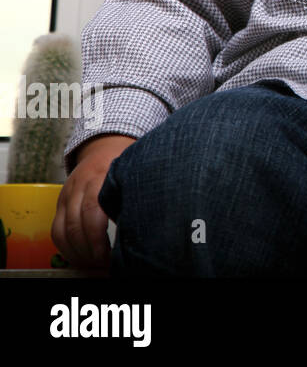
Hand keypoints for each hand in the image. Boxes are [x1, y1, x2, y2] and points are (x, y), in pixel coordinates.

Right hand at [51, 134, 135, 268]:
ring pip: (62, 229)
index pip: (93, 210)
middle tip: (103, 263)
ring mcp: (68, 193)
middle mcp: (81, 184)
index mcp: (103, 175)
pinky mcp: (60, 201)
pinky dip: (64, 246)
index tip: (111, 254)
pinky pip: (55, 229)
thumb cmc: (127, 161)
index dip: (98, 236)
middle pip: (76, 224)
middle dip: (89, 249)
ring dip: (76, 252)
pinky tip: (79, 256)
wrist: (106, 143)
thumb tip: (150, 222)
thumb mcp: (136, 171)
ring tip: (92, 264)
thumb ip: (139, 193)